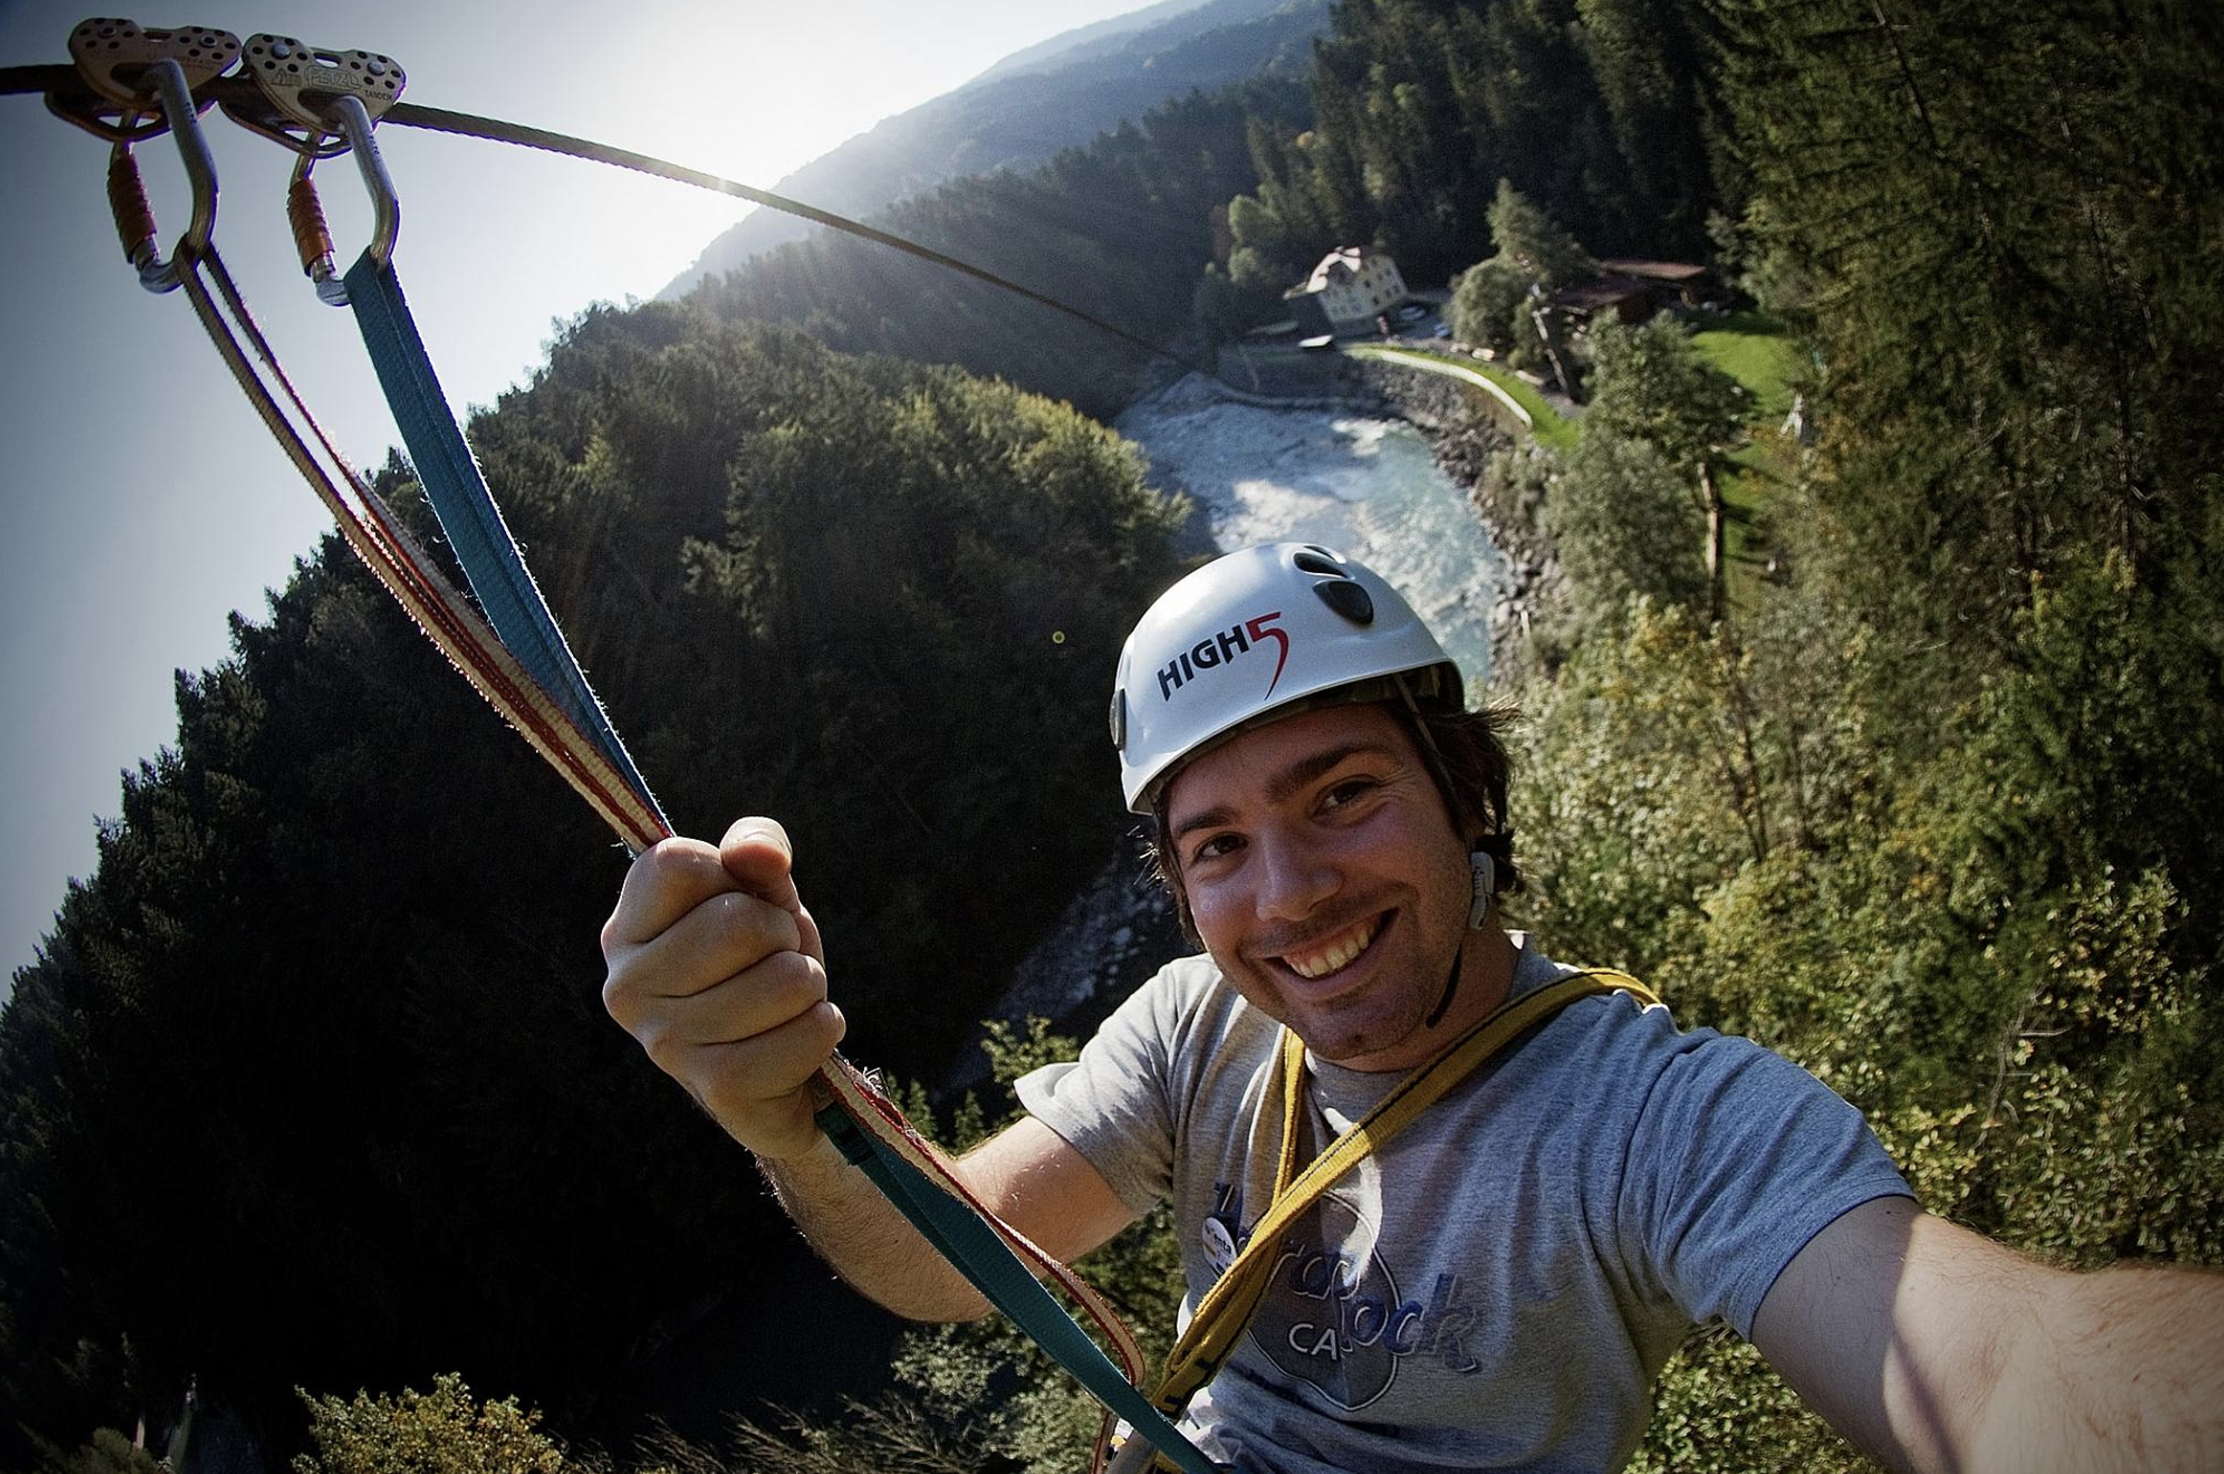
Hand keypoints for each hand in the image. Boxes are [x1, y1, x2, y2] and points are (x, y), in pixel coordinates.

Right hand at [601, 817, 843, 1160]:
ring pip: (786, 980)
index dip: (731, 875)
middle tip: (773, 960)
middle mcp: (626, 989)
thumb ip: (758, 848)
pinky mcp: (717, 1088)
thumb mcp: (761, 892)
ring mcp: (666, 1044)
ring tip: (785, 1001)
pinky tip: (799, 1037)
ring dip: (809, 984)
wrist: (782, 1062)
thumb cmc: (761, 962)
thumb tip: (759, 854)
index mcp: (625, 931)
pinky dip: (824, 1027)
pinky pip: (806, 1034)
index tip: (735, 904)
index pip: (677, 865)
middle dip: (783, 935)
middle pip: (739, 922)